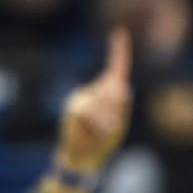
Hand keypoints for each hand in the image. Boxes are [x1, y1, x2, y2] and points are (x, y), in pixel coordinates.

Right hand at [55, 27, 132, 173]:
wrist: (82, 160)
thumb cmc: (101, 142)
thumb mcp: (117, 123)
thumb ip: (118, 104)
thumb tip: (119, 86)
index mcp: (104, 92)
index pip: (115, 68)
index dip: (119, 50)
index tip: (119, 32)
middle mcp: (90, 92)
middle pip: (112, 87)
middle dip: (116, 107)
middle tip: (113, 127)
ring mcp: (80, 100)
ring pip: (100, 99)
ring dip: (106, 118)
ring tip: (106, 132)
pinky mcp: (72, 110)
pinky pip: (88, 110)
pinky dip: (96, 121)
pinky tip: (97, 130)